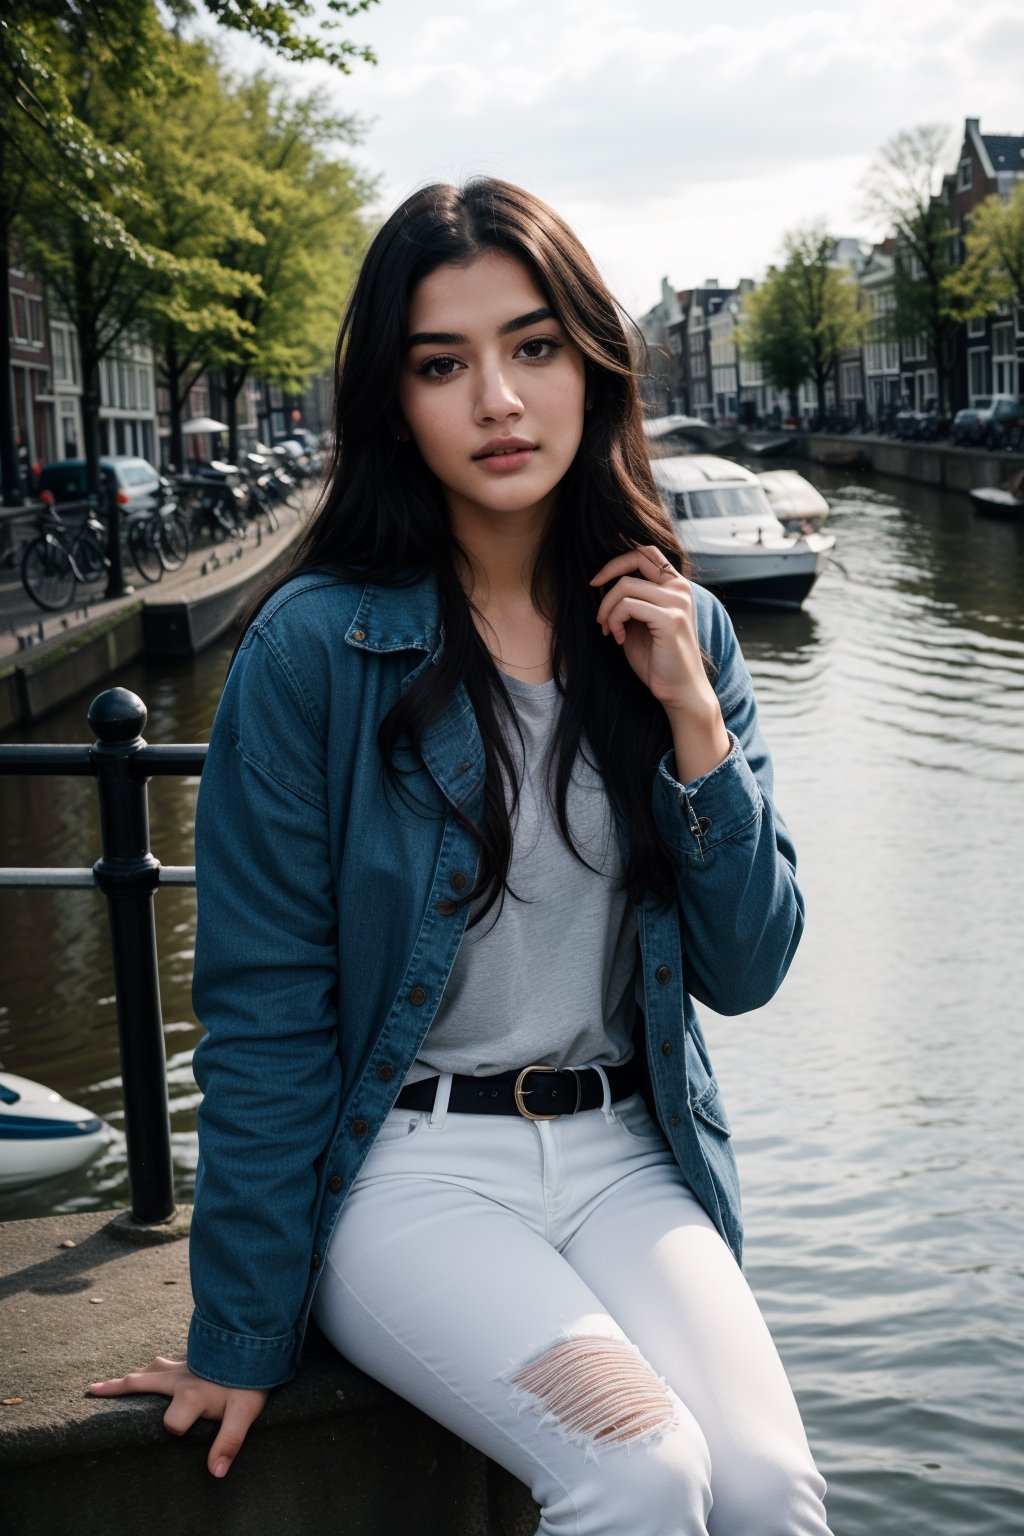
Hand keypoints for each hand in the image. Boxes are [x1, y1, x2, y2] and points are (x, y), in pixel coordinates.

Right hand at [89, 1357, 267, 1477]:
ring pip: (150, 1370)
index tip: (183, 1435)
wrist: (257, 1339)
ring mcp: (183, 1366)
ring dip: (132, 1378)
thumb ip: (228, 1441)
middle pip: (141, 1383)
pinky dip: (150, 1369)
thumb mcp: (244, 1412)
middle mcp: (180, 1378)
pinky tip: (150, 1370)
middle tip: (92, 1390)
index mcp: (191, 1395)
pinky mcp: (190, 1358)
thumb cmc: (251, 1379)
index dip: (176, 1431)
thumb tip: (214, 1472)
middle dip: (117, 1389)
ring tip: (112, 1383)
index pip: (171, 1423)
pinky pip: (163, 1364)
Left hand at [590, 546, 730, 781]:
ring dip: (606, 609)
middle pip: (636, 557)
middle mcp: (680, 589)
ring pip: (625, 586)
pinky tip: (618, 639)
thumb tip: (603, 580)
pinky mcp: (670, 619)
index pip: (646, 551)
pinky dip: (614, 621)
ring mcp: (677, 602)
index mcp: (676, 586)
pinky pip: (627, 606)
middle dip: (607, 571)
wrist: (679, 690)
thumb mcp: (640, 622)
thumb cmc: (657, 659)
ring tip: (609, 630)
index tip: (598, 579)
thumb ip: (630, 599)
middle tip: (592, 590)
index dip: (618, 557)